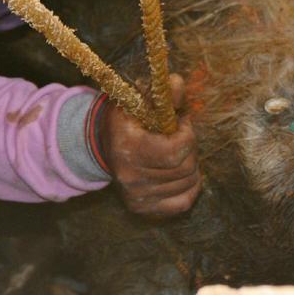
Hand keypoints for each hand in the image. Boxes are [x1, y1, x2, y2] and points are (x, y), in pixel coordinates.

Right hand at [100, 75, 200, 218]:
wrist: (102, 145)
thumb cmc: (126, 118)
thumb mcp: (138, 98)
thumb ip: (162, 91)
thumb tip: (178, 85)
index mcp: (128, 147)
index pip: (176, 151)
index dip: (187, 134)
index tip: (181, 122)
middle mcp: (130, 177)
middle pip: (185, 168)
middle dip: (191, 148)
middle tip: (181, 136)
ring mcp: (136, 196)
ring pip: (189, 183)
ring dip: (191, 165)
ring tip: (177, 151)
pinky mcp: (143, 209)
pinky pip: (184, 202)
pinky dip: (190, 186)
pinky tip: (180, 172)